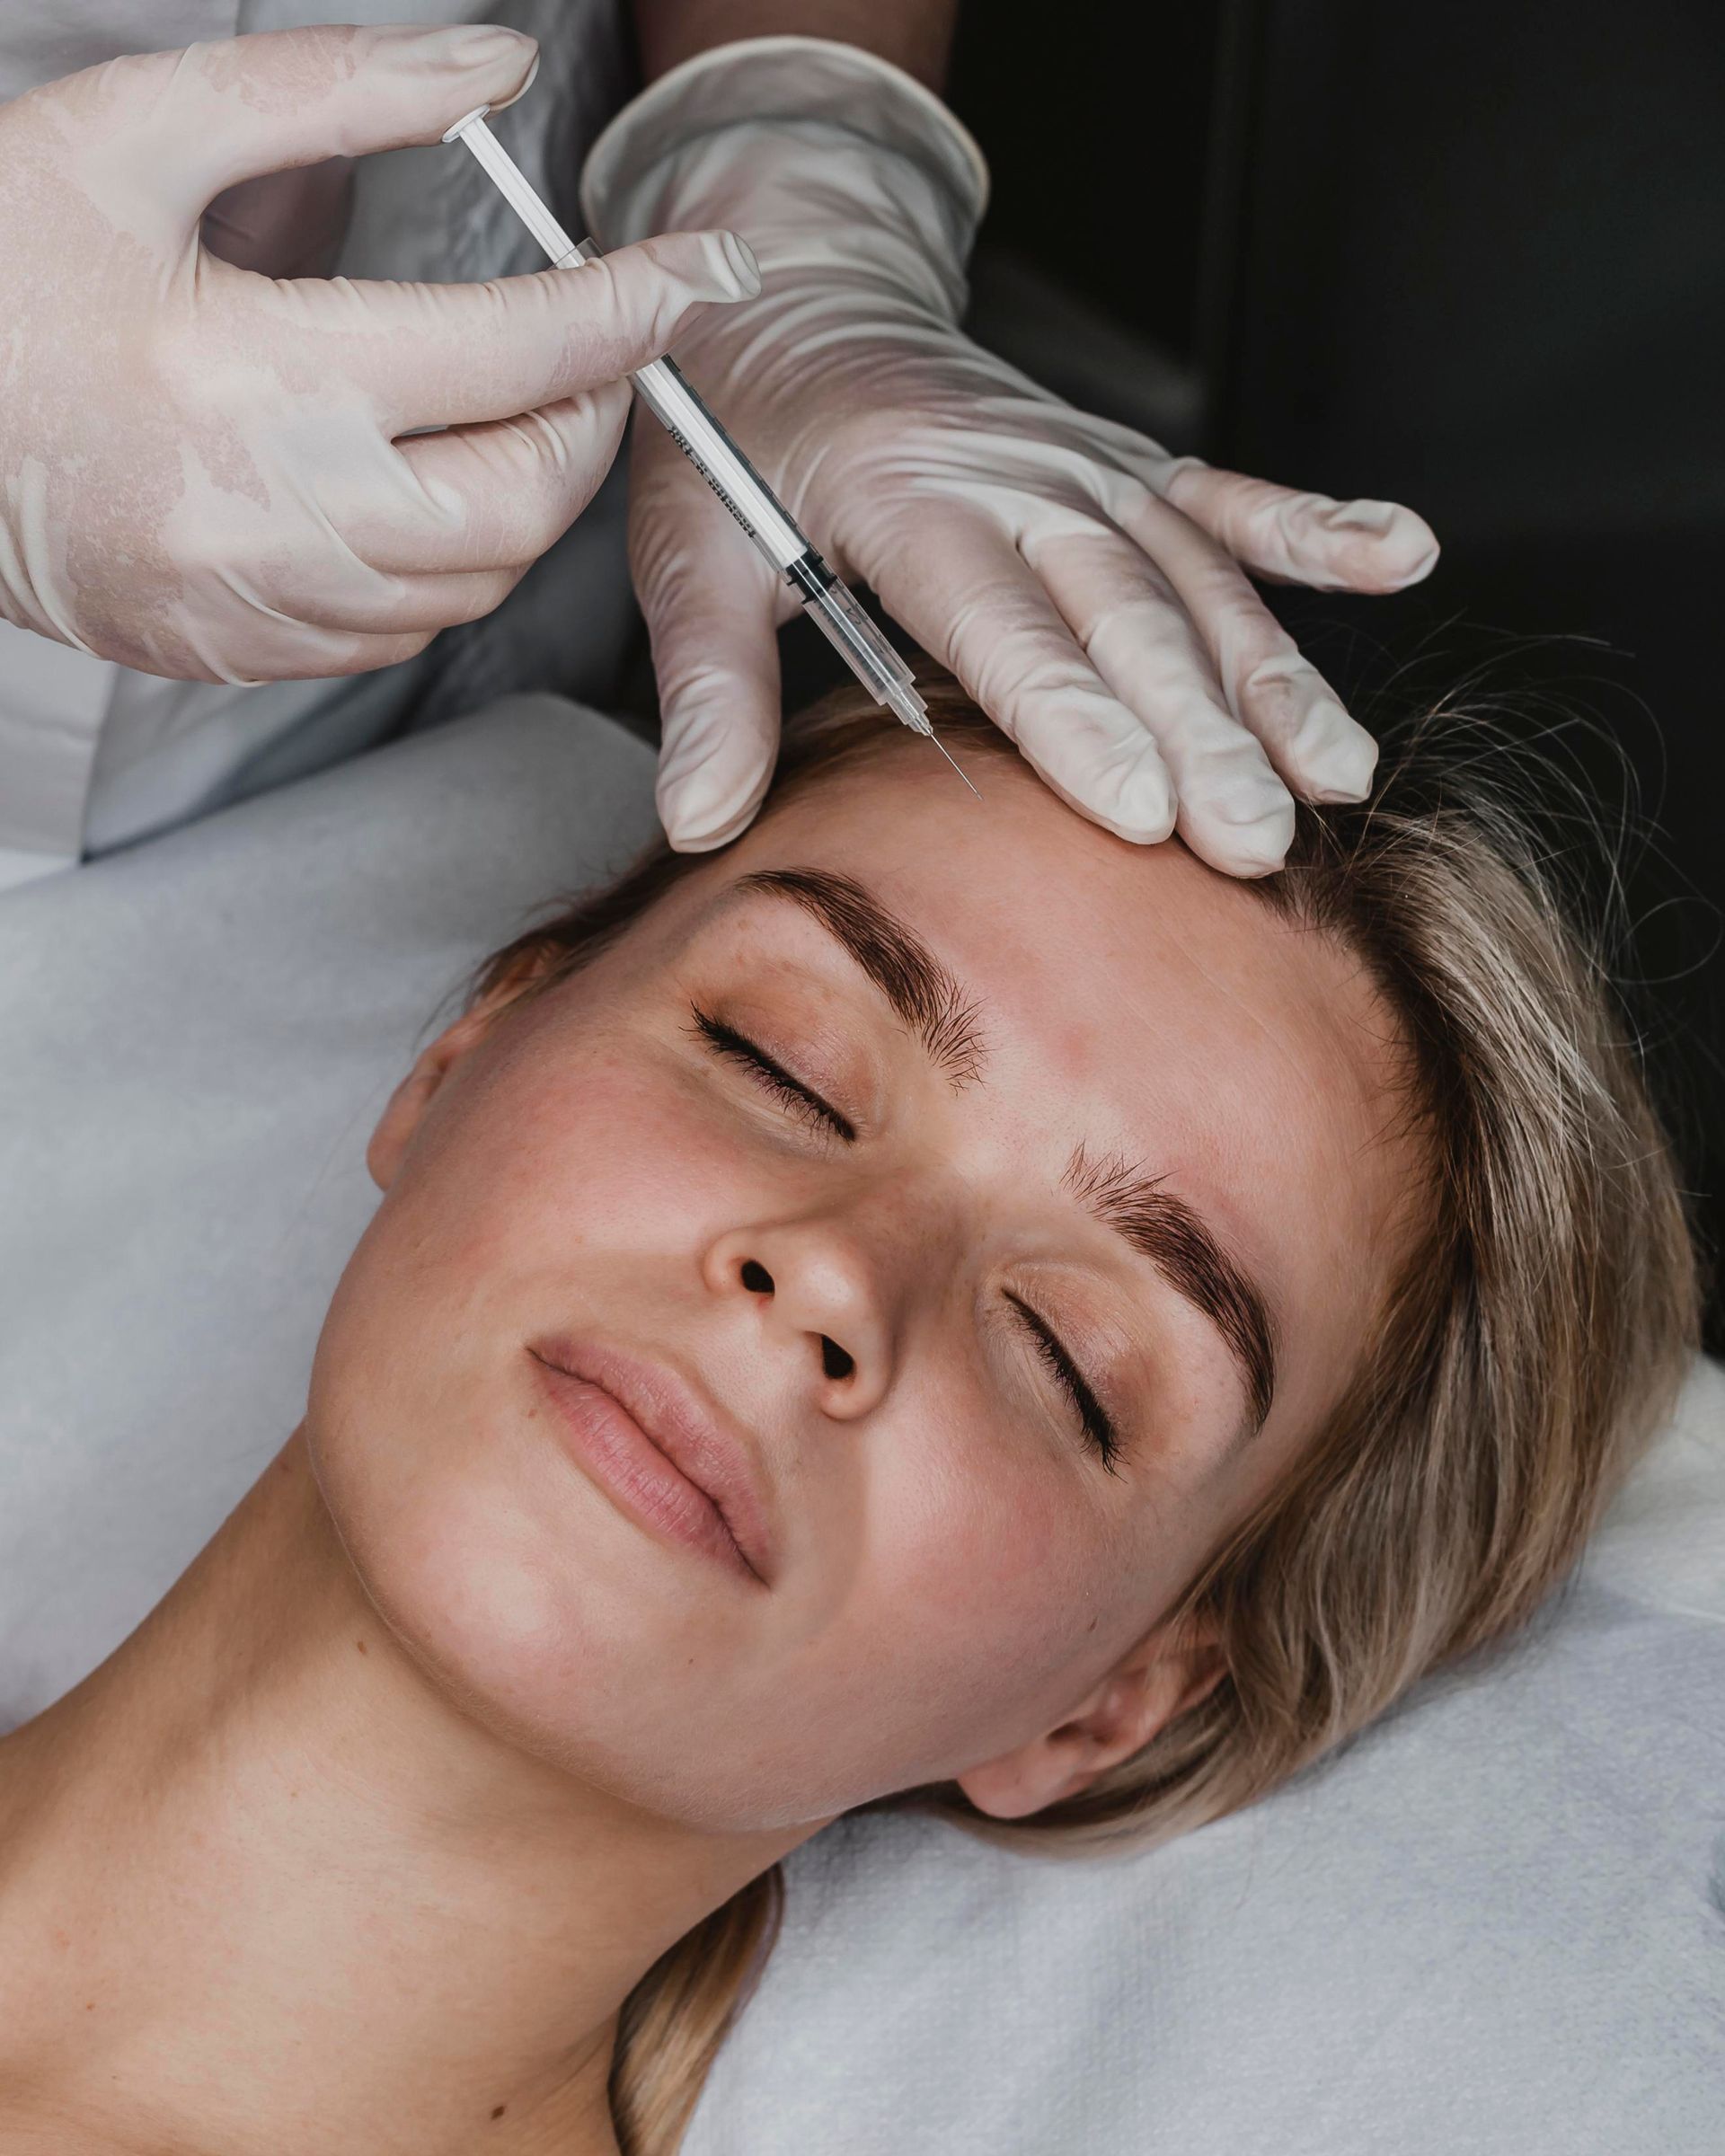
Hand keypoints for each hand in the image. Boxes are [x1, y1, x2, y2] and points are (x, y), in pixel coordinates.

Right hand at [0, 22, 758, 683]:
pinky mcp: (240, 649)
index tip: (706, 275)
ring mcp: (257, 601)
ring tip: (505, 405)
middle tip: (585, 348)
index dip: (634, 305)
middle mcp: (273, 513)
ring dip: (526, 494)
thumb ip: (326, 89)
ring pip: (478, 580)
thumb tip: (491, 66)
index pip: (515, 348)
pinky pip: (404, 628)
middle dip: (588, 419)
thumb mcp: (135, 131)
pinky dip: (450, 560)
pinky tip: (419, 484)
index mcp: (254, 375)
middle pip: (524, 497)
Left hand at [585, 40, 1437, 874]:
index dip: (1077, 719)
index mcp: (906, 499)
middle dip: (1199, 734)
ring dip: (1270, 679)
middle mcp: (1019, 477)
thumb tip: (699, 821)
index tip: (1142, 810)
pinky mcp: (1128, 465)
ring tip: (1335, 774)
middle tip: (1252, 841)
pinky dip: (1318, 525)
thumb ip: (710, 689)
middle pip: (1123, 616)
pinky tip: (1401, 555)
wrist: (799, 299)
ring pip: (1196, 579)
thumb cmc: (741, 439)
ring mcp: (1087, 467)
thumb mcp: (691, 552)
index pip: (1002, 625)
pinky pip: (1233, 495)